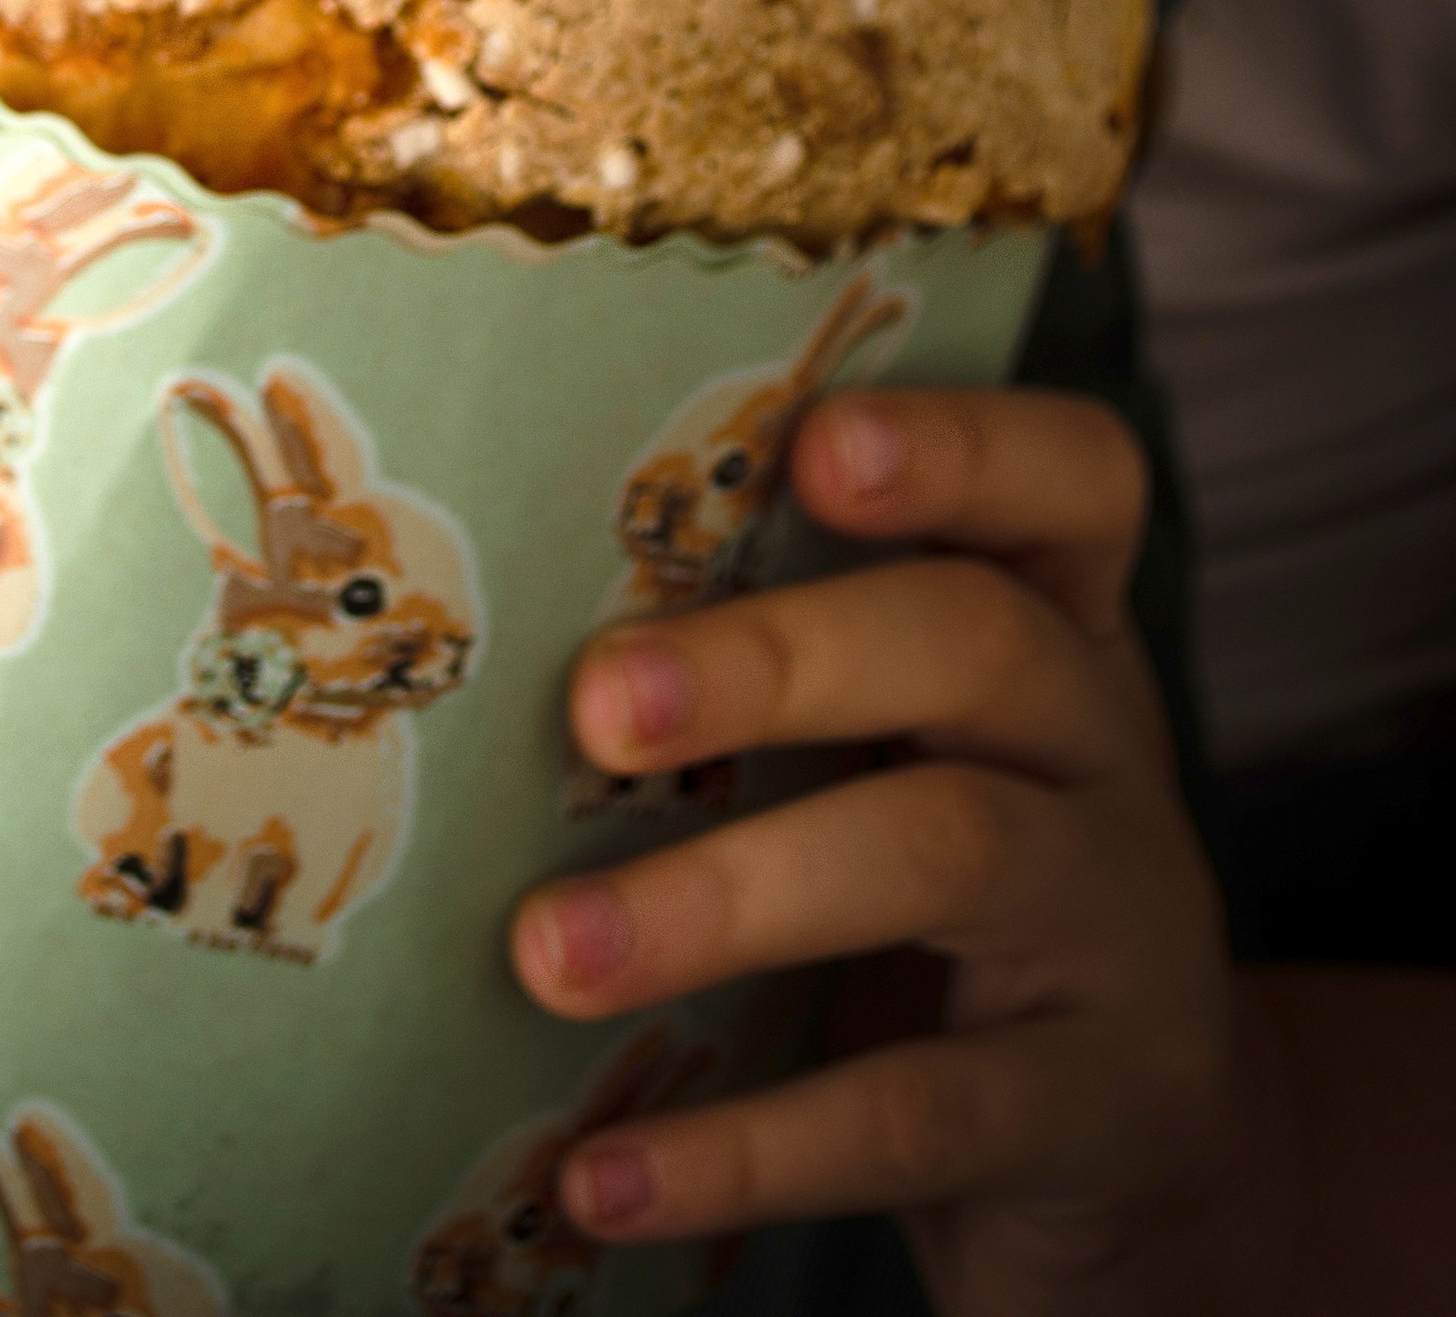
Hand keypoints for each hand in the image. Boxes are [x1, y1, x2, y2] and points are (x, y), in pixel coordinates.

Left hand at [512, 387, 1268, 1316]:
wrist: (1130, 1156)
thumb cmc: (946, 893)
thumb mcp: (908, 751)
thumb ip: (781, 667)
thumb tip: (492, 620)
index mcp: (1057, 625)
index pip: (1069, 477)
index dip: (961, 443)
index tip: (817, 449)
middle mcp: (1104, 748)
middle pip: (974, 641)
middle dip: (776, 658)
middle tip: (596, 706)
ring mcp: (1121, 924)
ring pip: (945, 856)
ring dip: (728, 900)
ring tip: (552, 954)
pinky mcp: (1101, 1109)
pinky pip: (921, 1112)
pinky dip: (751, 1149)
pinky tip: (605, 1178)